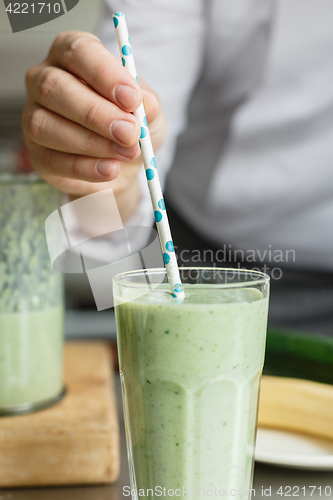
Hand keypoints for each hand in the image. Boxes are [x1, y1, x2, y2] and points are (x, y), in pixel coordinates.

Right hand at [22, 31, 165, 217]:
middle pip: (54, 87)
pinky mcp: (37, 153)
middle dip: (96, 113)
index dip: (104, 74)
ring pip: (45, 125)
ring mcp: (33, 116)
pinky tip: (110, 169)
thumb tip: (146, 103)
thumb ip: (147, 105)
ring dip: (91, 143)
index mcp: (73, 54)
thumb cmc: (130, 124)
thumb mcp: (148, 111)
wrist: (123, 163)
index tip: (132, 98)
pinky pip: (51, 160)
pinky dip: (85, 168)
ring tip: (126, 153)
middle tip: (129, 132)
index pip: (78, 52)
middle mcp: (45, 79)